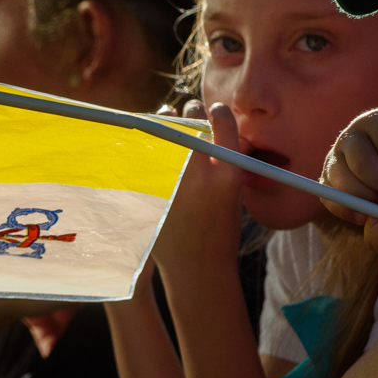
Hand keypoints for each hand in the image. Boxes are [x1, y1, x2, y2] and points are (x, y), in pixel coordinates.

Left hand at [153, 104, 245, 270]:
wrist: (195, 265)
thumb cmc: (218, 226)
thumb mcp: (235, 191)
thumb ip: (224, 157)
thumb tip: (205, 116)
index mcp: (227, 175)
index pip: (222, 121)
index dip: (217, 112)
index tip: (213, 112)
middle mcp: (198, 174)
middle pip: (190, 118)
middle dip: (190, 114)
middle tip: (186, 115)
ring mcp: (169, 181)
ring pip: (162, 127)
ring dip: (165, 122)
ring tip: (166, 123)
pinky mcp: (146, 188)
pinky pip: (142, 149)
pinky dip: (146, 144)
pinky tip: (149, 146)